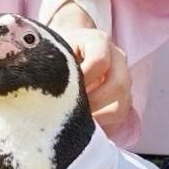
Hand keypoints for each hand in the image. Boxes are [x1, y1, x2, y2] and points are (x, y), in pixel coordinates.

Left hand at [49, 3, 131, 135]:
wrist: (68, 50)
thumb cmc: (57, 51)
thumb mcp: (53, 49)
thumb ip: (52, 62)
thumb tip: (43, 88)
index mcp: (99, 41)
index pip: (100, 61)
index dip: (83, 78)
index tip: (63, 89)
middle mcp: (118, 60)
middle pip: (118, 85)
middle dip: (92, 103)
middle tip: (69, 112)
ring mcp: (124, 81)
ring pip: (121, 106)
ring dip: (97, 118)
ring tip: (74, 121)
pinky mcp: (123, 100)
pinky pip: (118, 120)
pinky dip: (100, 126)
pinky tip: (81, 127)